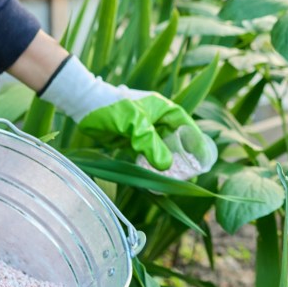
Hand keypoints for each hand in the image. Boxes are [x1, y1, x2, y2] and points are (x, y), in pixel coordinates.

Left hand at [41, 57, 215, 175]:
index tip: (203, 160)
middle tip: (189, 176)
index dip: (195, 143)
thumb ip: (151, 145)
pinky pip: (147, 154)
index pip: (186, 126)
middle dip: (183, 157)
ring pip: (162, 149)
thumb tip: (167, 166)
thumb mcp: (135, 125)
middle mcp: (157, 119)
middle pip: (176, 140)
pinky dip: (152, 165)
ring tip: (175, 181)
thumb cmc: (113, 108)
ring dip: (168, 163)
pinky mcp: (133, 139)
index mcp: (163, 109)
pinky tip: (155, 178)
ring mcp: (145, 130)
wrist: (85, 105)